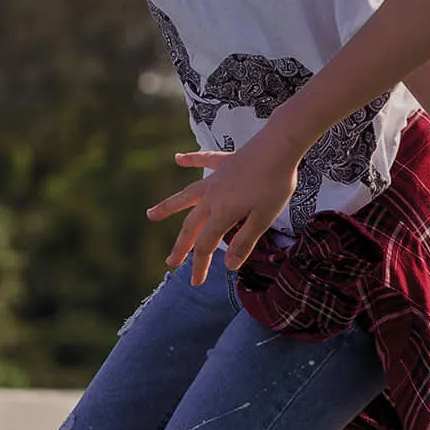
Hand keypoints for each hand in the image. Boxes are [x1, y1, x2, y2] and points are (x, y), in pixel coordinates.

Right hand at [146, 138, 299, 285]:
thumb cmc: (274, 184)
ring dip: (169, 206)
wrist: (280, 146)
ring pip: (187, 196)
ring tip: (150, 215)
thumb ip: (244, 241)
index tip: (196, 282)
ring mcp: (215, 179)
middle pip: (192, 226)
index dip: (200, 265)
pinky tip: (178, 159)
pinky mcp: (224, 163)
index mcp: (222, 213)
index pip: (206, 245)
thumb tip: (229, 265)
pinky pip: (203, 161)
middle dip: (181, 246)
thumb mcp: (263, 219)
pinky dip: (190, 160)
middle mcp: (212, 198)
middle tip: (170, 262)